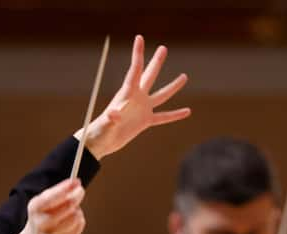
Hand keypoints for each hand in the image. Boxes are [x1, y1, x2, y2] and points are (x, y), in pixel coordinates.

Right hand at [11, 178, 85, 233]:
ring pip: (75, 216)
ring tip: (72, 211)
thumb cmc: (42, 219)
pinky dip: (79, 221)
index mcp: (35, 208)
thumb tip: (75, 184)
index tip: (76, 181)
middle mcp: (41, 223)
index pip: (52, 196)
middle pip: (68, 206)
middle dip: (76, 196)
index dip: (66, 188)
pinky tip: (72, 222)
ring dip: (77, 211)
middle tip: (80, 191)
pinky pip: (79, 227)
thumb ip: (57, 194)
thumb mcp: (42, 204)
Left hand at [81, 35, 190, 159]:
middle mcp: (136, 98)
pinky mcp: (145, 121)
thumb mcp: (105, 124)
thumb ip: (111, 118)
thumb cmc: (99, 131)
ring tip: (184, 76)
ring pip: (161, 95)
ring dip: (172, 86)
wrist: (101, 143)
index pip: (135, 69)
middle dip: (156, 62)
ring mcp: (142, 109)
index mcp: (126, 93)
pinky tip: (187, 111)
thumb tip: (114, 114)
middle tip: (163, 48)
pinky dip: (175, 115)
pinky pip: (163, 117)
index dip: (138, 54)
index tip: (139, 38)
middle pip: (149, 76)